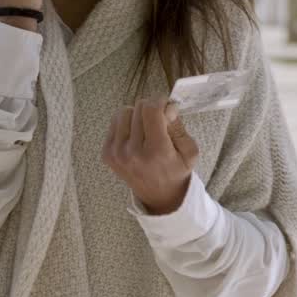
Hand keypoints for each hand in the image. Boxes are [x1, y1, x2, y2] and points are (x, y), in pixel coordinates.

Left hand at [102, 99, 198, 214]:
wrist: (159, 195)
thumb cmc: (176, 170)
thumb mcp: (189, 151)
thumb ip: (178, 126)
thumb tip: (167, 106)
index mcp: (156, 151)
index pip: (151, 110)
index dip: (160, 101)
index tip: (166, 105)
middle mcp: (133, 152)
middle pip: (138, 108)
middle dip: (150, 108)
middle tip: (158, 119)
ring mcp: (117, 153)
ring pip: (123, 112)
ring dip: (136, 115)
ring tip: (145, 128)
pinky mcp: (107, 154)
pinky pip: (114, 123)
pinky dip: (125, 124)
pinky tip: (135, 136)